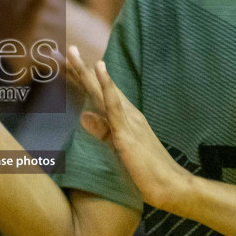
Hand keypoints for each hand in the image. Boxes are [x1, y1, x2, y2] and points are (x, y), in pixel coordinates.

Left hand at [66, 44, 192, 214]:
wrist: (171, 187)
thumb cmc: (148, 172)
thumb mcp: (120, 149)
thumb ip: (103, 132)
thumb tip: (84, 116)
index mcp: (126, 118)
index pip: (99, 94)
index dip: (82, 79)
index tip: (66, 63)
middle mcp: (128, 113)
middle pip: (98, 87)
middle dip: (79, 68)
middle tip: (64, 48)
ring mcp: (129, 120)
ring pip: (103, 90)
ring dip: (86, 71)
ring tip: (71, 51)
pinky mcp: (128, 132)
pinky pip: (115, 105)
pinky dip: (107, 85)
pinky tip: (100, 68)